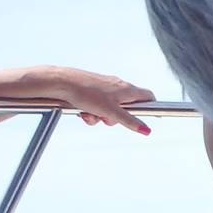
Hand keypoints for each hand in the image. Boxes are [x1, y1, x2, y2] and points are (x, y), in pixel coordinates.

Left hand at [24, 66, 154, 134]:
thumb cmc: (85, 92)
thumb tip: (146, 130)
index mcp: (127, 89)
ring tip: (91, 115)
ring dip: (102, 116)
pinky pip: (98, 105)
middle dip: (117, 118)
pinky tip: (83, 111)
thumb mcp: (111, 112)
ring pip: (110, 108)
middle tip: (108, 119)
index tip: (149, 118)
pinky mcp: (92, 89)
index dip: (151, 107)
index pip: (148, 97)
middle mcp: (117, 86)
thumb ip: (130, 122)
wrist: (61, 83)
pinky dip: (92, 111)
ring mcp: (105, 87)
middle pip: (127, 107)